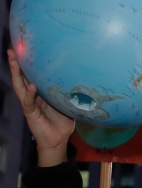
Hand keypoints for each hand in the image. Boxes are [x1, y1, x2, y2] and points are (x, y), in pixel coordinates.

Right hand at [8, 49, 74, 166]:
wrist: (59, 139)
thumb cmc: (62, 120)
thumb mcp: (67, 103)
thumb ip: (69, 91)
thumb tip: (82, 78)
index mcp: (40, 92)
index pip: (31, 74)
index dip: (27, 63)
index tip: (25, 48)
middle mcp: (32, 95)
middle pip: (22, 76)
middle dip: (16, 64)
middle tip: (13, 50)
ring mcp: (30, 103)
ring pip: (20, 86)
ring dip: (16, 74)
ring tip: (14, 61)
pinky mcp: (30, 113)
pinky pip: (29, 102)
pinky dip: (29, 94)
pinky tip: (31, 86)